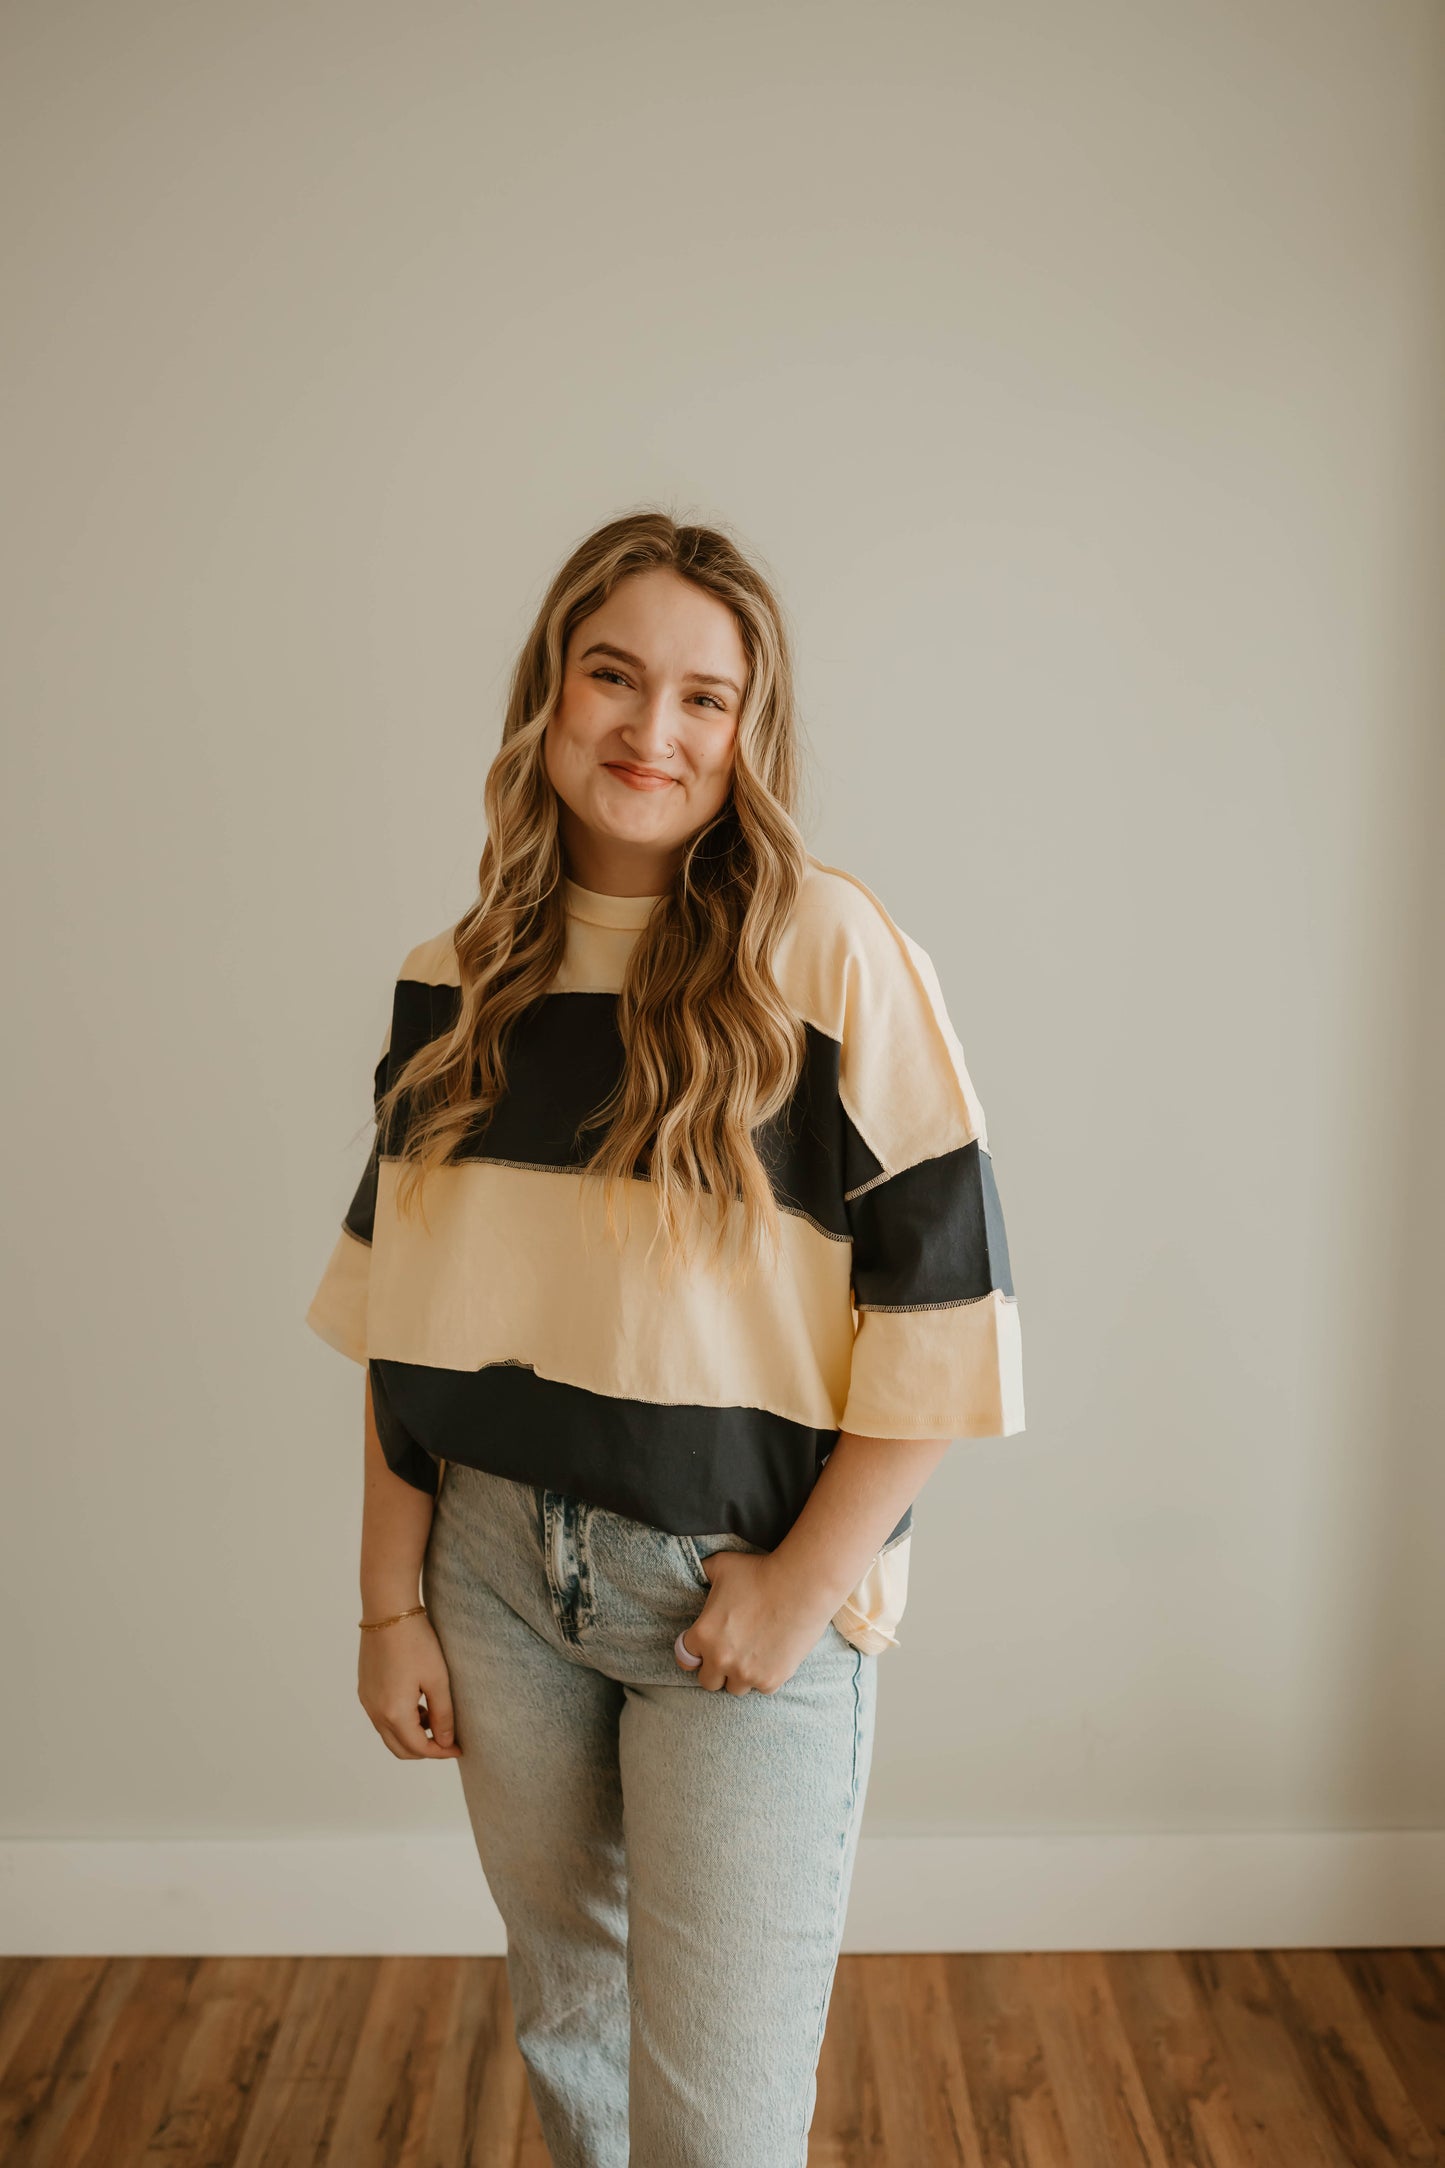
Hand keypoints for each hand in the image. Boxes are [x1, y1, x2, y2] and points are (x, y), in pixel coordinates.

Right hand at [358, 1613, 462, 1758]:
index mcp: (394, 1712)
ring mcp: (366, 1701)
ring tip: (434, 1716)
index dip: (441, 1752)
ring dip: (411, 1735)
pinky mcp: (364, 1689)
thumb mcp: (437, 1679)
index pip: (418, 1748)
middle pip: (400, 1748)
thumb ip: (442, 1715)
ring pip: (389, 1734)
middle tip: (448, 1739)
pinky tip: (416, 1702)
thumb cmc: (416, 1642)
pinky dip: (399, 1721)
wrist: (388, 1612)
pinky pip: (381, 1718)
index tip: (459, 1747)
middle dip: (425, 1749)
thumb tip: (446, 1742)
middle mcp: (375, 1712)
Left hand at [674, 1552, 838, 1694]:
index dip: (696, 1651)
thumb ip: (702, 1572)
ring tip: (752, 1655)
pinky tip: (772, 1656)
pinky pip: (761, 1688)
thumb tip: (695, 1570)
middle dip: (716, 1669)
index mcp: (703, 1635)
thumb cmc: (760, 1572)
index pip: (685, 1658)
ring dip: (740, 1675)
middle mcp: (720, 1659)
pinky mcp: (771, 1680)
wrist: (801, 1585)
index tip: (706, 1646)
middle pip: (707, 1681)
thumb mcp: (722, 1565)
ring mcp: (746, 1673)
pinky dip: (765, 1676)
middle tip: (730, 1653)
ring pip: (735, 1688)